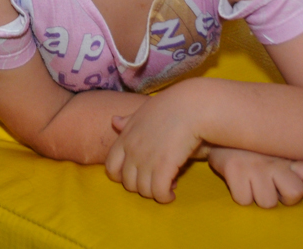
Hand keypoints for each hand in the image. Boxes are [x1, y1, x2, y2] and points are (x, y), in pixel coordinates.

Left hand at [105, 89, 201, 203]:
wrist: (192, 106)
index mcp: (126, 137)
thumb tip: (113, 121)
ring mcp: (147, 160)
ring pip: (143, 190)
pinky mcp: (164, 167)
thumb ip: (128, 120)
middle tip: (155, 183)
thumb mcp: (144, 111)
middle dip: (140, 187)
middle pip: (128, 183)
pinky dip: (164, 197)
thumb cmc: (171, 105)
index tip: (134, 177)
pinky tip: (172, 194)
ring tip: (166, 188)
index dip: (120, 176)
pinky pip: (158, 192)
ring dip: (154, 193)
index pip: (111, 166)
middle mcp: (132, 151)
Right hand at [207, 147, 302, 207]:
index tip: (296, 181)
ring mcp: (256, 163)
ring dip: (259, 196)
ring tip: (253, 180)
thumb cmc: (260, 148)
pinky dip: (241, 194)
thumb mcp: (286, 152)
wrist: (226, 123)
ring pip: (268, 202)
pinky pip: (244, 199)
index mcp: (293, 154)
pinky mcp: (235, 168)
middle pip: (294, 194)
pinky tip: (240, 179)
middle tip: (272, 183)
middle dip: (284, 196)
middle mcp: (278, 158)